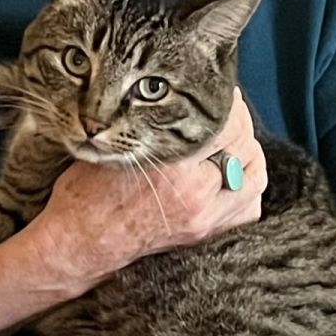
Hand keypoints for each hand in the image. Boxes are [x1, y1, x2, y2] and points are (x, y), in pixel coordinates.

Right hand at [32, 89, 266, 289]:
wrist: (81, 242)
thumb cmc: (88, 192)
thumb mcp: (116, 146)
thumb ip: (154, 123)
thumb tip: (182, 96)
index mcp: (173, 165)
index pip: (226, 124)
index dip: (228, 103)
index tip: (220, 93)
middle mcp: (196, 194)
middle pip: (245, 148)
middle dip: (239, 125)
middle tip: (225, 114)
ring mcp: (205, 218)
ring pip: (254, 178)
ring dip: (248, 156)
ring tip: (231, 143)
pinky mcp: (205, 234)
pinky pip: (248, 209)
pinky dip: (245, 189)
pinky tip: (230, 176)